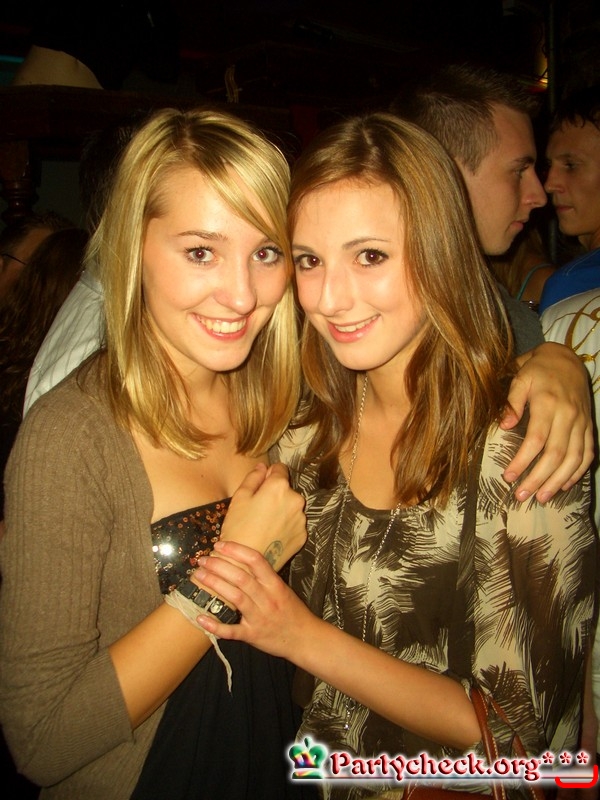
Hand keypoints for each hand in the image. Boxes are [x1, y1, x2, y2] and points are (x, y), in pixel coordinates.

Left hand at [193, 540, 311, 658]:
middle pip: (241, 577)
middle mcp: (267, 599)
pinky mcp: (252, 635)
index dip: (236, 550)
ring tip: (199, 575)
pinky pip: (231, 630)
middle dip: (219, 566)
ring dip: (215, 585)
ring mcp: (259, 618)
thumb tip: (241, 561)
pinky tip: (200, 617)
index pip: (256, 560)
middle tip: (203, 559)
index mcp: (275, 584)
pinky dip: (215, 625)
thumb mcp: (282, 589)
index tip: (220, 544)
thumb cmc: (293, 612)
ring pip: (235, 597)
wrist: (305, 639)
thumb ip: (264, 578)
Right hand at [219, 462, 306, 570]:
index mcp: (279, 487)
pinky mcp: (302, 536)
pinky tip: (271, 535)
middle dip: (276, 494)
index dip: (269, 475)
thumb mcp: (240, 498)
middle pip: (287, 489)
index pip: (280, 468)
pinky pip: (294, 524)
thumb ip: (253, 478)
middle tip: (258, 509)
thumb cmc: (238, 528)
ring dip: (282, 510)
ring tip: (264, 525)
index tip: (260, 486)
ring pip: (291, 507)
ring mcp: (301, 519)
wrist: (245, 563)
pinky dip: (286, 526)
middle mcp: (296, 500)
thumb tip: (263, 466)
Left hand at [501, 342, 593, 501]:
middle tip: (521, 496)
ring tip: (542, 497)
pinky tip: (565, 485)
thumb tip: (503, 425)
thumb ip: (511, 401)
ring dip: (558, 481)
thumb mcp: (520, 378)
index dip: (523, 461)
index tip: (508, 477)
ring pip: (573, 458)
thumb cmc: (537, 370)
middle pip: (555, 454)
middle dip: (538, 478)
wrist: (567, 359)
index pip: (536, 440)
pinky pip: (588, 452)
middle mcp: (568, 415)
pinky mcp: (589, 426)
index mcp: (548, 404)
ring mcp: (581, 422)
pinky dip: (578, 471)